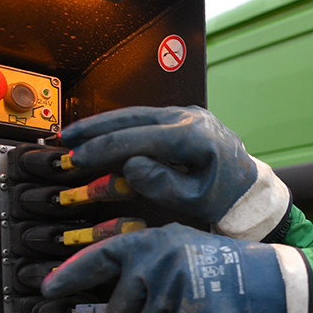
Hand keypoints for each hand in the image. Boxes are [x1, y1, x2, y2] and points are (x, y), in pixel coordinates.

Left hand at [41, 224, 301, 312]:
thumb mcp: (181, 247)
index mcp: (154, 241)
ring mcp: (175, 288)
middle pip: (116, 308)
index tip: (48, 288)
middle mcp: (160, 261)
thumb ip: (145, 264)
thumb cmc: (223, 266)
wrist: (265, 280)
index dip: (71, 274)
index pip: (101, 257)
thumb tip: (107, 297)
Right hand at [60, 106, 290, 239]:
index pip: (138, 139)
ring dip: (103, 124)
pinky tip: (100, 134)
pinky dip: (120, 125)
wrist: (247, 190)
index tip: (78, 158)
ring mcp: (187, 114)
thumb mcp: (194, 199)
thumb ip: (162, 184)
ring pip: (135, 113)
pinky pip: (145, 118)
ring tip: (75, 135)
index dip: (104, 149)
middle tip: (65, 140)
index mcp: (194, 137)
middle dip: (95, 129)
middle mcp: (190, 118)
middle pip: (132, 118)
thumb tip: (130, 166)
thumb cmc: (224, 198)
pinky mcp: (183, 118)